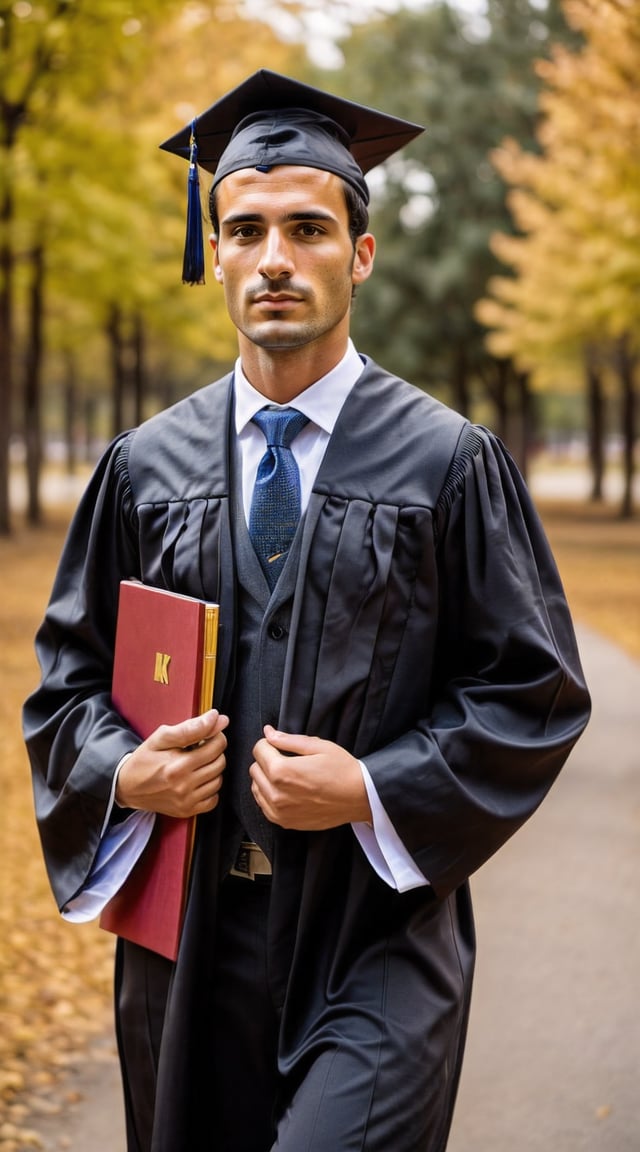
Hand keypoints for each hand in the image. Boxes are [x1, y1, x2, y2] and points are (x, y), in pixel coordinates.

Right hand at [115, 709, 228, 817]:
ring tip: (198, 764)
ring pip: (218, 780)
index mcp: (177, 765)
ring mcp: (185, 800)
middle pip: (219, 763)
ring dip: (213, 769)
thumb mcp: (160, 738)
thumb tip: (216, 718)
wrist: (126, 787)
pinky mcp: (186, 811)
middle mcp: (183, 785)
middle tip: (201, 748)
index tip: (208, 735)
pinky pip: (213, 799)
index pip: (216, 746)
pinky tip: (198, 781)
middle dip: (215, 752)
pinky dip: (210, 789)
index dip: (216, 736)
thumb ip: (190, 727)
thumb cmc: (144, 760)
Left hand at [250, 725, 371, 830]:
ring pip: (256, 787)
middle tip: (286, 759)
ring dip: (266, 779)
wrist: (359, 797)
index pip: (258, 750)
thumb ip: (288, 740)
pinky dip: (269, 796)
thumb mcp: (318, 746)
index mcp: (282, 771)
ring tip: (288, 776)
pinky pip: (264, 805)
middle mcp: (276, 793)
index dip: (269, 743)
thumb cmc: (342, 770)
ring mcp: (279, 811)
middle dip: (266, 760)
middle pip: (254, 769)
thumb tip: (268, 732)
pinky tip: (286, 790)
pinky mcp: (284, 822)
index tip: (281, 745)